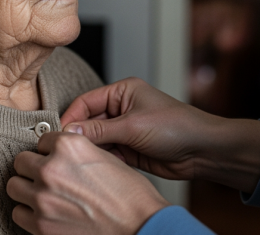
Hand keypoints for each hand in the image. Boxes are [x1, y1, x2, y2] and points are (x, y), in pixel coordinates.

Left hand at [7, 132, 167, 234]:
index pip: (41, 140)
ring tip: (43, 194)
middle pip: (21, 162)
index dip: (50, 150)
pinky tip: (45, 213)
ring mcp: (43, 198)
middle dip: (32, 168)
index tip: (54, 158)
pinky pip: (18, 213)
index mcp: (70, 146)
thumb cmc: (131, 197)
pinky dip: (28, 213)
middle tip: (45, 176)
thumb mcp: (106, 158)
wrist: (140, 227)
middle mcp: (52, 169)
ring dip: (27, 189)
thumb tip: (59, 153)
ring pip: (14, 186)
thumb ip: (77, 152)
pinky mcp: (41, 225)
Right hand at [61, 77, 259, 192]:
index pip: (85, 102)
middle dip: (78, 136)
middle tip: (63, 151)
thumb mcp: (133, 126)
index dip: (70, 118)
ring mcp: (125, 130)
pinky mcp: (129, 150)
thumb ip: (99, 130)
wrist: (202, 150)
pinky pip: (107, 154)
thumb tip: (69, 133)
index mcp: (122, 92)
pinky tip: (96, 167)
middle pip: (88, 122)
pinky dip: (101, 160)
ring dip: (89, 150)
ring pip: (96, 140)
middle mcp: (121, 109)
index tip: (57, 134)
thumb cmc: (176, 126)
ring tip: (79, 161)